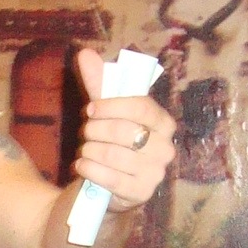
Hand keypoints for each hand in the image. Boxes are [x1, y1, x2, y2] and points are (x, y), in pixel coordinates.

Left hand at [72, 48, 175, 212]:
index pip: (140, 107)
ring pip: (113, 154)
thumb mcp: (105, 112)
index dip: (111, 106)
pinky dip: (89, 169)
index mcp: (163, 123)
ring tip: (84, 150)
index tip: (90, 108)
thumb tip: (85, 53)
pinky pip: (110, 177)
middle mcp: (165, 148)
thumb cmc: (110, 142)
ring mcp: (156, 173)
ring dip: (89, 150)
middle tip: (85, 132)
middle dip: (95, 129)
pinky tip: (81, 165)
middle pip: (124, 130)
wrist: (109, 185)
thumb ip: (98, 84)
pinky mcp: (141, 193)